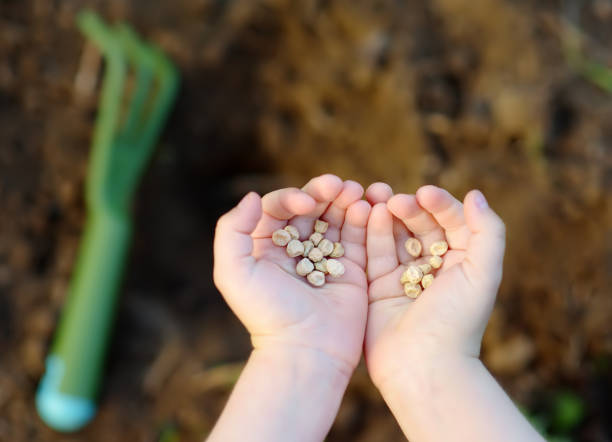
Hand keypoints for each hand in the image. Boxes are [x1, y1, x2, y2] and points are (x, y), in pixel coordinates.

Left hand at [213, 174, 369, 376]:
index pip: (279, 208)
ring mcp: (325, 258)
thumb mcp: (232, 272)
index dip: (292, 196)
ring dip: (346, 200)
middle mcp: (295, 249)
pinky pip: (358, 238)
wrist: (306, 351)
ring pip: (336, 218)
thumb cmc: (266, 314)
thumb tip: (252, 197)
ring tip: (357, 191)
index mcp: (266, 247)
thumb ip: (232, 230)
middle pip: (311, 208)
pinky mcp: (352, 269)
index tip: (306, 203)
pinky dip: (364, 220)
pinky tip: (368, 207)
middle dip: (324, 192)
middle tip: (339, 185)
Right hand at [363, 183, 505, 386]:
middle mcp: (433, 268)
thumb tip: (475, 194)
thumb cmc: (457, 321)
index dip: (439, 204)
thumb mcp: (483, 272)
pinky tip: (369, 214)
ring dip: (387, 214)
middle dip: (409, 207)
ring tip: (377, 196)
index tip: (425, 193)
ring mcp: (403, 277)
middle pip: (420, 226)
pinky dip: (371, 232)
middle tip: (396, 198)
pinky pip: (374, 253)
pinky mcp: (377, 286)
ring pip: (395, 235)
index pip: (451, 222)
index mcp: (462, 264)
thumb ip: (488, 230)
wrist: (422, 366)